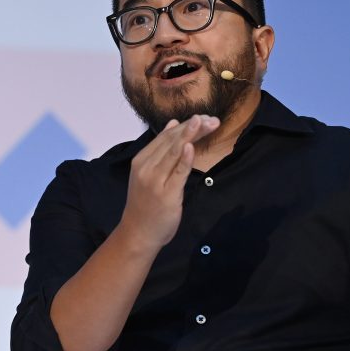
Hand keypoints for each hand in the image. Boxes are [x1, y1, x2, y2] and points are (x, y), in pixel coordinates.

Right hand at [121, 114, 219, 248]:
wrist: (138, 232)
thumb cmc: (145, 204)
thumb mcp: (149, 173)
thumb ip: (161, 150)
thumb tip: (174, 123)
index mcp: (141, 160)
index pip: (165, 137)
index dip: (185, 126)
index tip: (204, 118)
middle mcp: (146, 167)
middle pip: (172, 142)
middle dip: (192, 128)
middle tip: (211, 119)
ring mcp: (156, 180)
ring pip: (174, 153)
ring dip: (191, 136)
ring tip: (204, 122)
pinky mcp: (167, 194)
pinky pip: (178, 173)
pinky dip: (185, 159)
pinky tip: (192, 146)